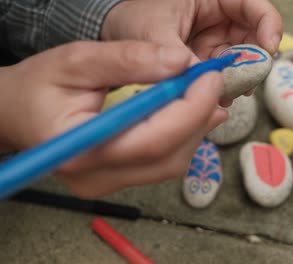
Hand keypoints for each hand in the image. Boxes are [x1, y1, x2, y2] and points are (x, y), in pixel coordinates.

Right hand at [0, 41, 227, 197]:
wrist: (17, 113)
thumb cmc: (40, 86)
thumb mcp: (77, 60)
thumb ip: (129, 59)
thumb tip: (181, 61)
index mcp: (81, 150)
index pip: (153, 140)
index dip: (191, 108)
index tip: (210, 77)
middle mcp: (97, 178)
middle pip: (169, 156)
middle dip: (199, 116)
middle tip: (211, 82)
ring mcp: (108, 185)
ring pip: (172, 162)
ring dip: (195, 126)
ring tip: (203, 94)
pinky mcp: (118, 180)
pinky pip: (163, 162)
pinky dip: (182, 135)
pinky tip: (188, 111)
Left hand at [101, 0, 282, 104]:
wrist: (115, 38)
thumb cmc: (134, 19)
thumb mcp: (153, 30)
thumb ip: (174, 53)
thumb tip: (196, 79)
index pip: (254, 7)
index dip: (269, 26)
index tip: (269, 50)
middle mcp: (220, 20)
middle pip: (253, 38)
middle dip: (253, 61)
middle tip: (247, 83)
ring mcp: (215, 43)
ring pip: (240, 61)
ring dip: (238, 79)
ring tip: (227, 95)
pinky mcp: (207, 64)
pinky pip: (223, 76)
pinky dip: (222, 88)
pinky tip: (215, 100)